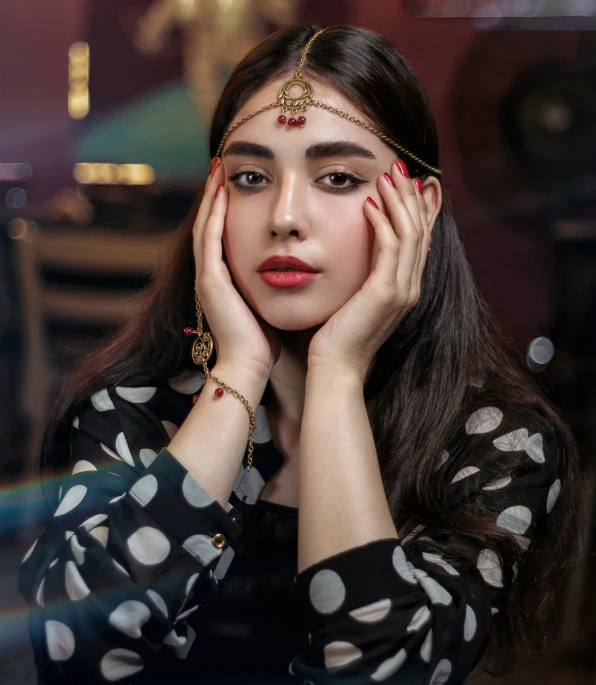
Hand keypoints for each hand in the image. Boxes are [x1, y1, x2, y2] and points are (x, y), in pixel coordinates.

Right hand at [193, 159, 280, 378]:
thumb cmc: (264, 341)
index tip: (236, 183)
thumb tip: (292, 269)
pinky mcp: (210, 281)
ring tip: (218, 168)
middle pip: (209, 224)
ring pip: (205, 226)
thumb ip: (271, 283)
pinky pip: (209, 239)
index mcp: (225, 279)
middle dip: (214, 195)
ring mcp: (207, 276)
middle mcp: (211, 274)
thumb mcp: (267, 303)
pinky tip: (220, 192)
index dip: (225, 208)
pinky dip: (213, 214)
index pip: (221, 234)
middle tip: (220, 166)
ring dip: (211, 196)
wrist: (250, 365)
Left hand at [307, 161, 431, 381]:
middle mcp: (411, 286)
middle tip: (399, 166)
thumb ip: (365, 274)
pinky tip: (369, 203)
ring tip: (387, 174)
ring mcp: (402, 290)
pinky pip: (390, 247)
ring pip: (410, 233)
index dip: (416, 207)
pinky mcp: (385, 292)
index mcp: (405, 287)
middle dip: (411, 195)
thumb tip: (359, 250)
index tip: (407, 180)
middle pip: (420, 230)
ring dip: (399, 200)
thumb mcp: (356, 298)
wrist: (335, 368)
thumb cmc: (338, 335)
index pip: (418, 238)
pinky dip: (382, 221)